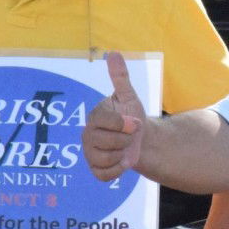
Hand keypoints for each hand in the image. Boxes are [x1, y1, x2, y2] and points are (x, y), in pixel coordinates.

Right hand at [83, 52, 146, 180]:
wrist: (141, 139)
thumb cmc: (132, 116)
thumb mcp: (129, 96)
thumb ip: (120, 77)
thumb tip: (113, 53)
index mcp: (95, 116)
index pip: (108, 122)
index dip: (126, 124)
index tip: (133, 122)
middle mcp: (87, 135)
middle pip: (109, 142)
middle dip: (127, 140)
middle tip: (129, 136)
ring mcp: (90, 153)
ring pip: (108, 158)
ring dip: (124, 154)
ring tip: (124, 147)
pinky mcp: (95, 170)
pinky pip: (105, 175)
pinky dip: (118, 170)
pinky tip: (122, 161)